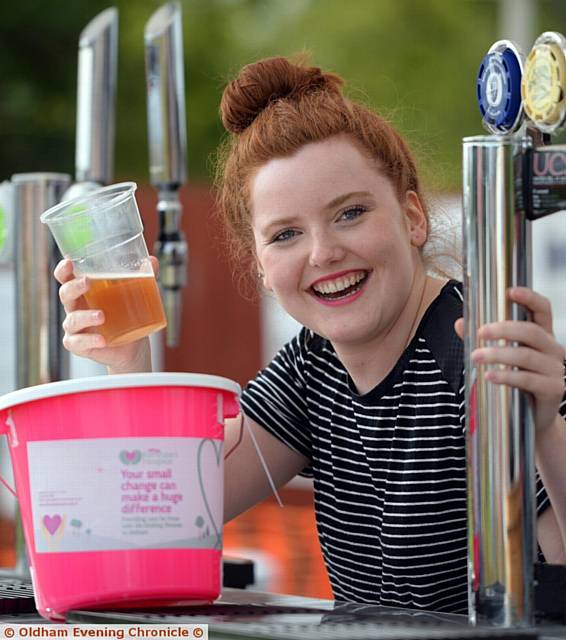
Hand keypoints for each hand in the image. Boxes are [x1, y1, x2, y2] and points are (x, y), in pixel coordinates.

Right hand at [54, 257, 158, 372]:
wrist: (133, 347)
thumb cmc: (128, 315)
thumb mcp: (136, 294)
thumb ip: (143, 276)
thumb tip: (152, 260)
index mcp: (84, 292)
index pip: (66, 278)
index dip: (63, 269)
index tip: (69, 262)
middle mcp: (76, 308)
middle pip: (65, 294)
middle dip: (73, 287)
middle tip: (87, 282)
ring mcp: (76, 328)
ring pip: (72, 320)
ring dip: (85, 316)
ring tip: (101, 316)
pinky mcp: (80, 345)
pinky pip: (77, 343)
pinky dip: (88, 341)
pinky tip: (101, 340)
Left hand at [455, 288, 564, 433]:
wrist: (533, 418)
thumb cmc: (516, 381)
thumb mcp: (500, 356)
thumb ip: (481, 339)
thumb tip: (459, 323)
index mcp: (542, 335)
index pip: (542, 310)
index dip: (529, 298)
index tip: (510, 291)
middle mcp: (553, 349)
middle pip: (531, 331)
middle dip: (503, 329)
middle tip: (479, 333)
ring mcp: (555, 370)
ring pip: (526, 356)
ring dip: (498, 355)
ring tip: (475, 357)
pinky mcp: (553, 390)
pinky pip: (528, 379)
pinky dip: (506, 376)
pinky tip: (489, 376)